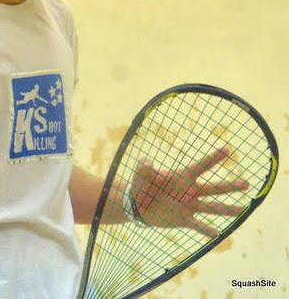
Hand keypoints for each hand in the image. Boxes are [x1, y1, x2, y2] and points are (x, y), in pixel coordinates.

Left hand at [131, 147, 248, 237]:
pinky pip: (198, 225)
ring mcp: (189, 205)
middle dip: (230, 186)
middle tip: (247, 184)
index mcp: (183, 176)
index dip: (214, 157)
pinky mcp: (184, 219)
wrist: (138, 205)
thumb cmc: (141, 184)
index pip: (201, 165)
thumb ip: (144, 167)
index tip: (228, 150)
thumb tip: (146, 162)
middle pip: (214, 188)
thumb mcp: (141, 173)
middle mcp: (190, 190)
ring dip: (228, 209)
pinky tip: (218, 234)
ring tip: (244, 210)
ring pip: (213, 207)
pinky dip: (207, 230)